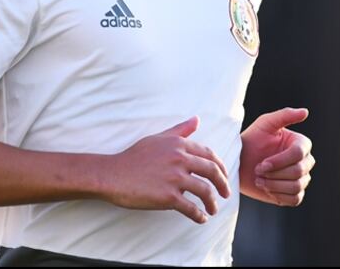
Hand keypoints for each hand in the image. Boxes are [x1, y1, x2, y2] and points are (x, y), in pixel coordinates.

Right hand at [102, 116, 230, 223]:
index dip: (220, 167)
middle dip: (223, 184)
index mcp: (178, 144)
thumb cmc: (134, 157)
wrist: (113, 174)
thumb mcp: (158, 138)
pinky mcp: (168, 197)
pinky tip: (201, 219)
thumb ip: (180, 131)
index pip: (209, 155)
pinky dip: (199, 215)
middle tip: (226, 194)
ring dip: (212, 203)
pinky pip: (191, 208)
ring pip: (205, 191)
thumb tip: (196, 119)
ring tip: (213, 209)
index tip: (223, 176)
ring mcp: (174, 178)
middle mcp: (179, 159)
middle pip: (212, 172)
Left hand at [239, 107, 314, 205]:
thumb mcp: (264, 124)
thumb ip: (284, 115)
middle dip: (275, 173)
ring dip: (274, 184)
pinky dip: (278, 195)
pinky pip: (295, 199)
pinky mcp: (294, 194)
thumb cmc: (252, 140)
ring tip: (259, 179)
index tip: (262, 163)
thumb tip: (305, 111)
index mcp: (301, 144)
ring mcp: (301, 179)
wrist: (240, 163)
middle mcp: (305, 161)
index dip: (280, 160)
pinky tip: (266, 187)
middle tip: (257, 171)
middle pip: (299, 171)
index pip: (298, 154)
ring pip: (297, 186)